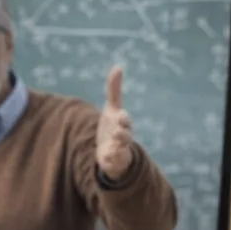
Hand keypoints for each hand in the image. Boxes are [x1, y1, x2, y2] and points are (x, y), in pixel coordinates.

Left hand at [96, 66, 133, 181]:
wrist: (112, 150)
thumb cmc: (113, 126)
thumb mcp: (112, 109)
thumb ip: (114, 90)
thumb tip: (118, 67)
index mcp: (123, 124)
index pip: (125, 120)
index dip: (123, 119)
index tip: (120, 116)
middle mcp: (123, 137)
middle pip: (126, 136)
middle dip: (122, 134)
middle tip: (117, 131)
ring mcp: (119, 150)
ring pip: (121, 150)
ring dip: (117, 147)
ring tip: (111, 148)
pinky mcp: (113, 162)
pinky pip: (113, 162)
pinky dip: (110, 160)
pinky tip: (105, 158)